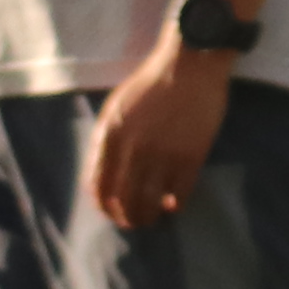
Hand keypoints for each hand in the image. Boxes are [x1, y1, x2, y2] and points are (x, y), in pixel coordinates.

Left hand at [87, 37, 234, 225]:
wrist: (189, 66)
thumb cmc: (150, 85)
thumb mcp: (116, 107)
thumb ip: (106, 139)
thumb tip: (101, 174)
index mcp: (110, 135)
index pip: (98, 184)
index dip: (102, 205)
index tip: (109, 211)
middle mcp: (133, 149)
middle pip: (123, 200)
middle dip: (125, 217)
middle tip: (131, 222)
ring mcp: (162, 155)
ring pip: (150, 203)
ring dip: (148, 217)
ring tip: (151, 218)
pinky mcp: (190, 157)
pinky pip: (179, 195)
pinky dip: (174, 206)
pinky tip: (172, 205)